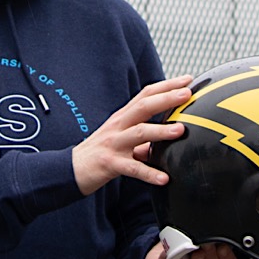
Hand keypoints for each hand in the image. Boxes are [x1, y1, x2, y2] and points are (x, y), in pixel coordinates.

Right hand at [72, 75, 193, 195]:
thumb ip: (144, 134)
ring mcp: (113, 144)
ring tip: (180, 130)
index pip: (145, 95)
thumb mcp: (122, 137)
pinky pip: (132, 168)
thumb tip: (170, 133)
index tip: (187, 80)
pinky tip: (164, 178)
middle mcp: (118, 126)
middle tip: (187, 93)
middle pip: (143, 106)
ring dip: (160, 130)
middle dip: (166, 98)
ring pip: (138, 133)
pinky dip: (149, 173)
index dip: (166, 85)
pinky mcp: (110, 164)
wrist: (71, 169)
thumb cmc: (101, 151)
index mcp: (123, 117)